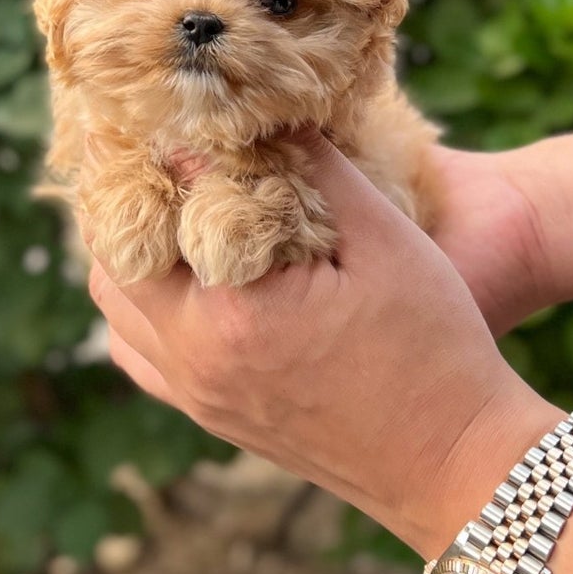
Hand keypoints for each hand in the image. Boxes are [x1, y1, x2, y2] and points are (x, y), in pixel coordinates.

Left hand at [88, 136, 559, 557]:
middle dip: (133, 199)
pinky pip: (141, 355)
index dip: (164, 147)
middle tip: (164, 152)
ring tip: (174, 206)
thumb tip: (263, 115)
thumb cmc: (434, 348)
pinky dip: (144, 307)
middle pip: (114, 258)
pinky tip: (188, 275)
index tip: (171, 110)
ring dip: (133, 254)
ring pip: (117, 310)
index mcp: (234, 312)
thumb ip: (315, 169)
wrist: (458, 463)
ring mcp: (198, 396)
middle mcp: (197, 360)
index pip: (161, 205)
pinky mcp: (212, 417)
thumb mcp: (385, 239)